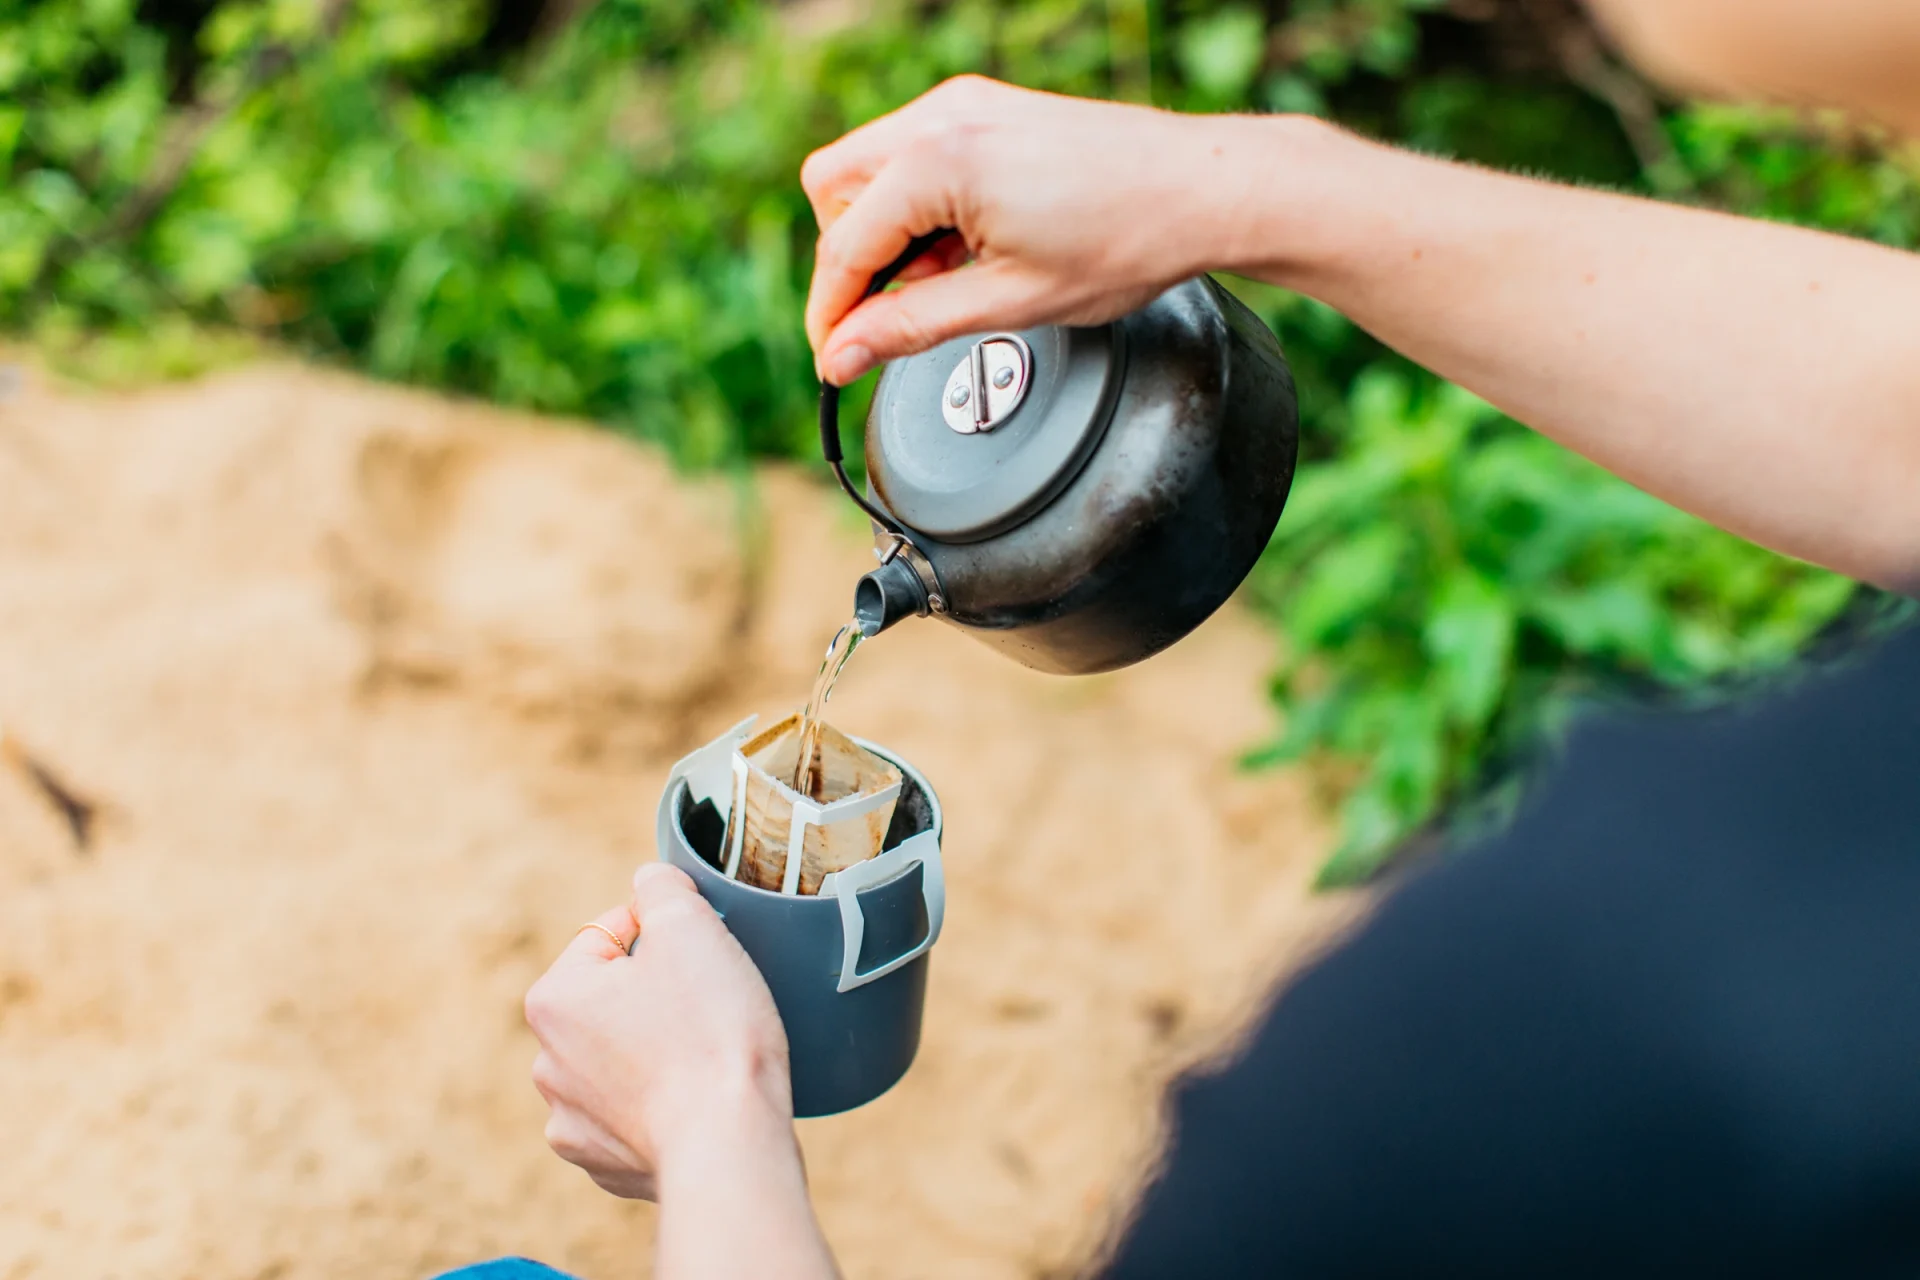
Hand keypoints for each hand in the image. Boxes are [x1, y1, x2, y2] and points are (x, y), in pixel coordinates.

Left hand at [525, 863, 794, 1200]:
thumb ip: (661, 888)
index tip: (705, 951)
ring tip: (706, 1055)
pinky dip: (660, 1106)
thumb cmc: (710, 1032)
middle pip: (611, 1000)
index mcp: (554, 997)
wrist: (729, 1144)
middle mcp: (547, 1062)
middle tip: (710, 1003)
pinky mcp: (603, 1165)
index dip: (663, 932)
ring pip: (620, 1059)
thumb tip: (650, 882)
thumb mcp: (689, 927)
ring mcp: (572, 1121)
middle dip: (656, 994)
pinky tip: (696, 1102)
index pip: (608, 934)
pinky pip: (633, 1116)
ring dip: (654, 1051)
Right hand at [802, 75, 1257, 383]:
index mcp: (938, 162)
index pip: (844, 244)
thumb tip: (844, 353)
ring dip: (884, 230)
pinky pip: (915, 152)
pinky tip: (965, 246)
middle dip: (850, 259)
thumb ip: (911, 327)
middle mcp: (943, 117)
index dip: (831, 313)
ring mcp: (965, 105)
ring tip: (945, 280)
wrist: (1204, 190)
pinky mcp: (988, 108)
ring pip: (870, 166)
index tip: (834, 358)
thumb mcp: (1008, 303)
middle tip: (890, 315)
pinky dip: (919, 203)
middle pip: (834, 190)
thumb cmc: (1129, 238)